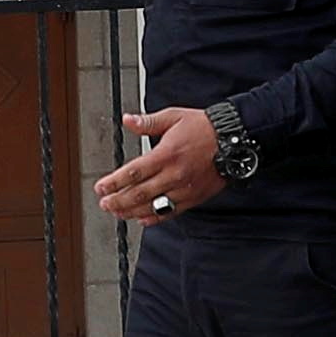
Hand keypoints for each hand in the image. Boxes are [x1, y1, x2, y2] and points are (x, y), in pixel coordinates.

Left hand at [93, 107, 223, 223]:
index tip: (101, 187)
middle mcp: (174, 174)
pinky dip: (155, 218)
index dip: (114, 182)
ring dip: (132, 211)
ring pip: (153, 206)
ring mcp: (184, 189)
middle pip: (139, 194)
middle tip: (104, 203)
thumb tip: (127, 120)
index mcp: (166, 154)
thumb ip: (147, 122)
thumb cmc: (203, 127)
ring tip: (117, 212)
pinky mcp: (194, 197)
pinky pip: (171, 212)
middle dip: (118, 201)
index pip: (134, 173)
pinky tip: (142, 219)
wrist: (234, 139)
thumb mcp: (173, 117)